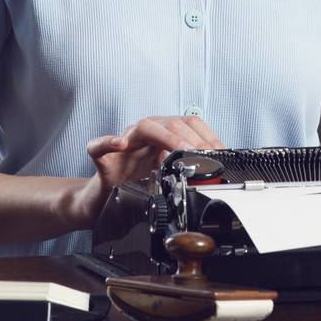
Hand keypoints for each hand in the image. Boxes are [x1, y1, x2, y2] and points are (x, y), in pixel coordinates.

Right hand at [75, 114, 224, 227]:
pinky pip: (101, 144)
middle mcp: (145, 133)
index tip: (219, 152)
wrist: (105, 197)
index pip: (188, 124)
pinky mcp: (102, 155)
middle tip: (204, 155)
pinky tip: (120, 144)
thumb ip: (187, 167)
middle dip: (191, 139)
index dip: (206, 136)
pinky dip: (109, 141)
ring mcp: (124, 141)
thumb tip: (214, 170)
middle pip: (171, 123)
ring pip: (143, 128)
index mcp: (163, 134)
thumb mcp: (168, 175)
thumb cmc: (136, 182)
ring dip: (164, 136)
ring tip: (178, 147)